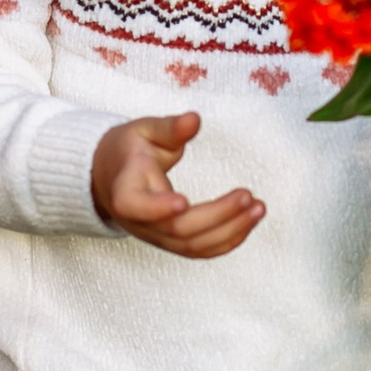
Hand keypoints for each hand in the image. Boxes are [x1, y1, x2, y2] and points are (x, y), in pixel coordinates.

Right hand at [90, 112, 264, 257]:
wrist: (112, 177)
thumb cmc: (128, 150)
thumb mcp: (143, 131)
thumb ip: (169, 128)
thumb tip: (194, 120)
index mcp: (125, 190)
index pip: (136, 206)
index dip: (158, 208)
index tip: (184, 201)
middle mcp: (139, 221)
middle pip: (177, 230)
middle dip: (216, 216)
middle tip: (248, 196)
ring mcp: (156, 235)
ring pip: (193, 246)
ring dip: (230, 231)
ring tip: (258, 209)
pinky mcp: (171, 241)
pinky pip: (200, 250)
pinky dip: (227, 240)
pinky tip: (249, 222)